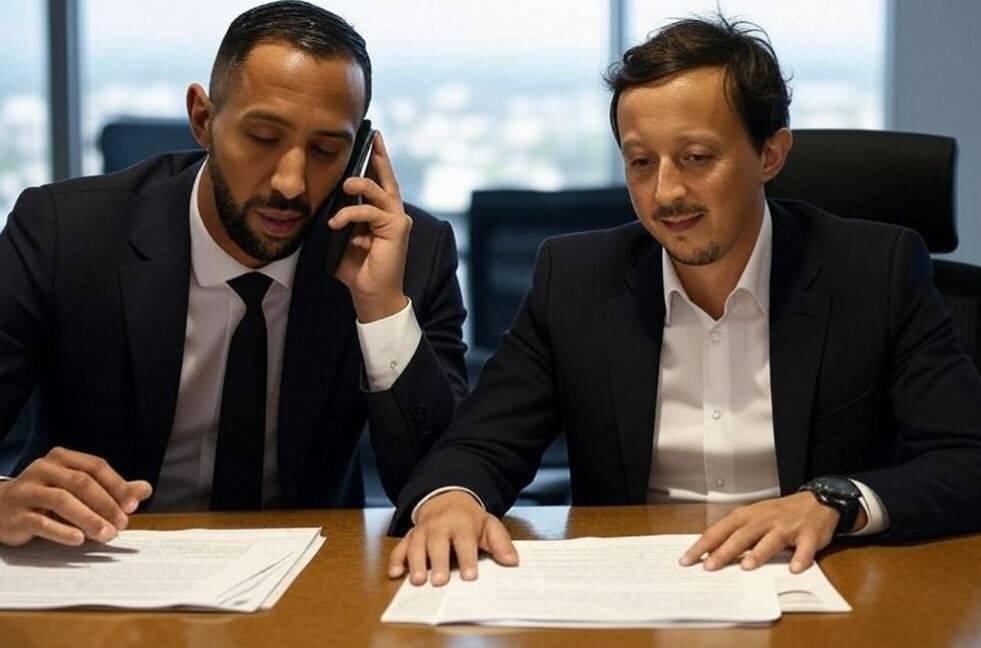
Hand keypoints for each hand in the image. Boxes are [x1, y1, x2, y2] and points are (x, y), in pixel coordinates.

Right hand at [0, 447, 151, 546]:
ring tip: (108, 535)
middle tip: (123, 524)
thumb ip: (111, 489)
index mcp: (62, 458)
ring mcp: (27, 491)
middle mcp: (43, 469)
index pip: (96, 467)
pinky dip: (62, 531)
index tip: (133, 505)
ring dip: (89, 519)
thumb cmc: (46, 497)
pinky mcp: (16, 515)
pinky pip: (41, 522)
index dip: (117, 485)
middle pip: (82, 483)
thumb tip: (145, 490)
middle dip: (106, 504)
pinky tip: (79, 540)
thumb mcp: (77, 489)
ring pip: (63, 501)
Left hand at [329, 132, 411, 322]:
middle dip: (380, 156)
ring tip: (345, 183)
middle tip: (374, 136)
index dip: (375, 162)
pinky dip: (351, 213)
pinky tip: (336, 223)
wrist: (371, 296)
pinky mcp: (397, 228)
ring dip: (360, 183)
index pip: (379, 183)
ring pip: (379, 190)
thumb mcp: (342, 239)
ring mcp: (398, 220)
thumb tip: (328, 203)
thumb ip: (341, 220)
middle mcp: (394, 214)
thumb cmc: (357, 270)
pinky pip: (371, 211)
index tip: (370, 142)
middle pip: (388, 178)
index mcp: (382, 215)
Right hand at [387, 490, 518, 586]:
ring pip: (416, 545)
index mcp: (462, 523)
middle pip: (437, 543)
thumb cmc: (470, 520)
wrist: (447, 499)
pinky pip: (400, 547)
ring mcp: (423, 531)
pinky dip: (396, 559)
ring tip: (417, 581)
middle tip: (439, 582)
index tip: (470, 576)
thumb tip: (512, 562)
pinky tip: (395, 573)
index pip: (465, 541)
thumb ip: (501, 543)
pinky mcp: (410, 536)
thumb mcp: (489, 526)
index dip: (468, 559)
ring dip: (415, 562)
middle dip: (437, 562)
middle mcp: (440, 526)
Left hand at [679, 491, 863, 572]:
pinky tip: (794, 569)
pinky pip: (804, 547)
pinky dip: (800, 558)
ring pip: (770, 540)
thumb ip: (736, 534)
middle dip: (724, 551)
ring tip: (745, 567)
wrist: (816, 501)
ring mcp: (786, 526)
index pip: (719, 530)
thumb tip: (710, 553)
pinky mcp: (809, 535)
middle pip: (741, 536)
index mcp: (747, 516)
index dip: (703, 545)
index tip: (687, 559)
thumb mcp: (754, 518)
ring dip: (758, 553)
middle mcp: (764, 519)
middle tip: (709, 567)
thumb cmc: (780, 513)